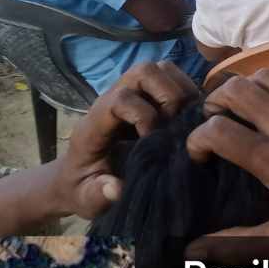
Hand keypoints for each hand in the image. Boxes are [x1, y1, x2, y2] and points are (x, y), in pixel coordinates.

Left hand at [55, 62, 199, 217]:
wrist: (78, 176)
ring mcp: (130, 93)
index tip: (153, 142)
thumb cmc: (82, 187)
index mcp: (94, 124)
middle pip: (143, 71)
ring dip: (181, 90)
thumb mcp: (85, 199)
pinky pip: (172, 77)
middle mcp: (112, 100)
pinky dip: (188, 92)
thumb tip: (116, 188)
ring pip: (161, 69)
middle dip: (168, 95)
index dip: (143, 115)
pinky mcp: (146, 96)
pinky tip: (190, 119)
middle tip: (177, 125)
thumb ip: (97, 194)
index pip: (120, 99)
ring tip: (188, 120)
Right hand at [185, 70, 268, 241]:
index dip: (197, 141)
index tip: (199, 157)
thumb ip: (237, 245)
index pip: (217, 130)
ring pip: (261, 77)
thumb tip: (192, 252)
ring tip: (237, 112)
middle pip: (234, 90)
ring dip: (241, 90)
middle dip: (213, 105)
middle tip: (214, 126)